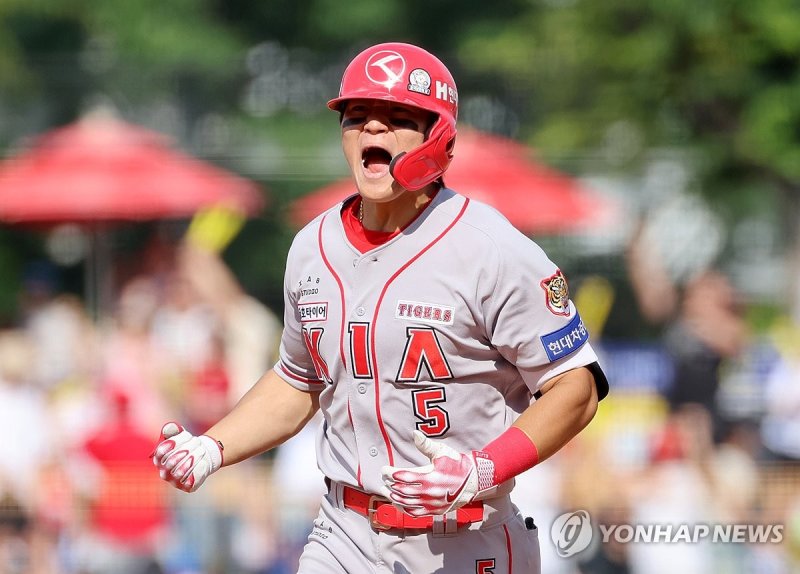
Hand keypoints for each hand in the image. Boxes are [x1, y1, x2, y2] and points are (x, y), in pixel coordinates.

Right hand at [152, 422, 222, 492]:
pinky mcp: (187, 487)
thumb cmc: (187, 444)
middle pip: (171, 462)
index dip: (175, 443)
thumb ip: (172, 429)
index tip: (188, 434)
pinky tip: (203, 461)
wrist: (201, 455)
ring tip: (202, 450)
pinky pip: (191, 481)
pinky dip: (198, 470)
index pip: (161, 452)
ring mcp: (175, 482)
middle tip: (198, 441)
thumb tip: (170, 428)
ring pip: (180, 472)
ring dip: (193, 458)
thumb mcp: (179, 434)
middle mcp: (164, 472)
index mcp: (158, 459)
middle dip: (187, 449)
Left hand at [381, 431, 495, 516]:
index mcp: (429, 476)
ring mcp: (431, 503)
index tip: (384, 469)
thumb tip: (415, 433)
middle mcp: (429, 492)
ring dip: (394, 497)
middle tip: (383, 478)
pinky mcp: (435, 511)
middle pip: (401, 490)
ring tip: (386, 491)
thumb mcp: (442, 452)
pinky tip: (398, 503)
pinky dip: (404, 508)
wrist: (473, 481)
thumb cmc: (456, 464)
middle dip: (389, 484)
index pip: (402, 476)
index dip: (390, 473)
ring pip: (406, 503)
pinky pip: (415, 512)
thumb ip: (426, 445)